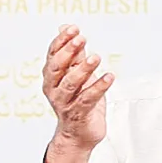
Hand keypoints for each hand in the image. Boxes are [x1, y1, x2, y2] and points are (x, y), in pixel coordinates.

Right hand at [42, 24, 113, 151]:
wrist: (78, 135)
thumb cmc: (78, 101)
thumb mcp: (77, 74)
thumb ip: (73, 53)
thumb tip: (66, 27)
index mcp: (52, 77)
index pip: (53, 55)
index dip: (62, 41)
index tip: (74, 29)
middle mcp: (54, 89)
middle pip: (58, 67)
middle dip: (69, 52)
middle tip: (82, 39)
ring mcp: (64, 102)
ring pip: (71, 83)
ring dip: (83, 69)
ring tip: (96, 57)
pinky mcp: (79, 114)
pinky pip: (88, 99)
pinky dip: (99, 87)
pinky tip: (110, 76)